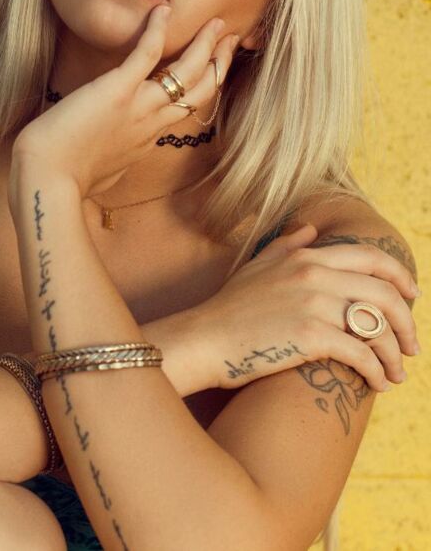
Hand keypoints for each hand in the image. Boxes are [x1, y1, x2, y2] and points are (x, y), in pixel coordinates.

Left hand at [10, 6, 238, 198]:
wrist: (49, 180)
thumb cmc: (64, 179)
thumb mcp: (101, 172)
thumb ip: (112, 159)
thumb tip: (108, 158)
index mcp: (147, 140)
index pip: (186, 109)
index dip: (204, 87)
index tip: (213, 70)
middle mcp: (152, 123)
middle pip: (201, 90)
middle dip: (220, 62)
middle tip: (230, 38)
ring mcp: (139, 106)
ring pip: (187, 72)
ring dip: (204, 44)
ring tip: (216, 22)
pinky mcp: (118, 89)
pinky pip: (146, 53)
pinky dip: (156, 29)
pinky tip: (162, 10)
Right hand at [189, 224, 419, 392]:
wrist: (204, 338)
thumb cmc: (228, 307)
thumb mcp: (256, 266)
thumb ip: (287, 245)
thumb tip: (311, 230)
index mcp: (306, 257)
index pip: (371, 257)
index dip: (400, 277)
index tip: (412, 297)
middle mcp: (314, 275)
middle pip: (384, 293)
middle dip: (407, 323)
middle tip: (412, 346)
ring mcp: (314, 304)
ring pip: (378, 327)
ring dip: (396, 355)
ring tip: (396, 374)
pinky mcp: (311, 337)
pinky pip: (362, 354)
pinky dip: (377, 372)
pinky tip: (377, 383)